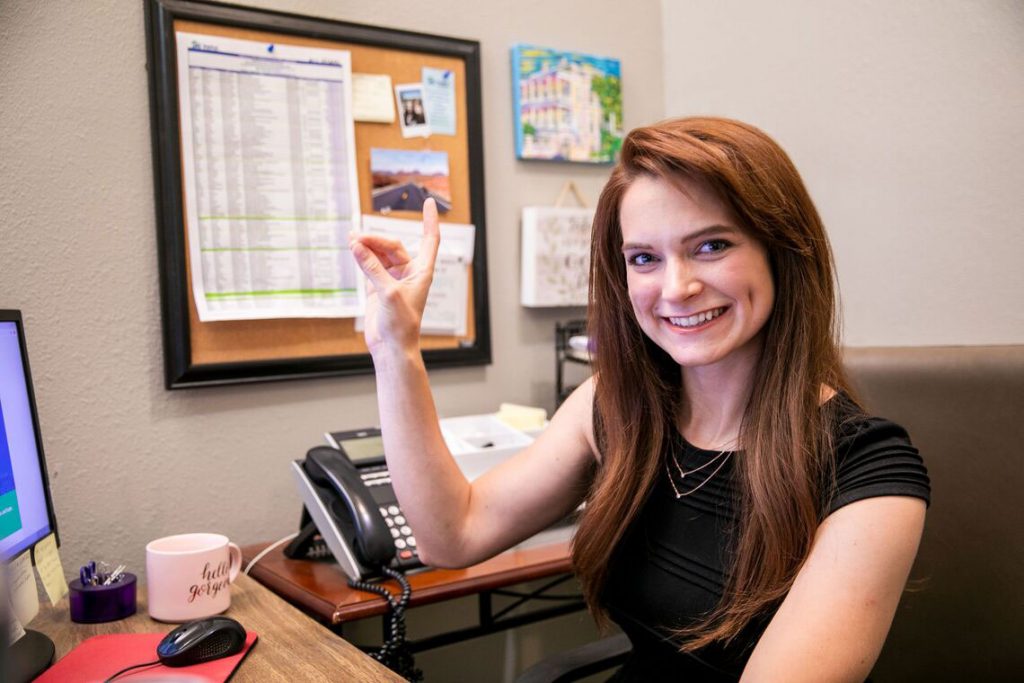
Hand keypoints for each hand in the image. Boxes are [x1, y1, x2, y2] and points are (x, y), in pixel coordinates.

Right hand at [350, 198, 440, 354]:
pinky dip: (361, 257)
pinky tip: (353, 249)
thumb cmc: (401, 324)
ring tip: (351, 240)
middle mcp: (409, 273)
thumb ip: (372, 267)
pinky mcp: (378, 287)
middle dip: (376, 240)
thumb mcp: (388, 292)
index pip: (429, 240)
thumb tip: (356, 245)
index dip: (429, 221)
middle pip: (393, 246)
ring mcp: (393, 279)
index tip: (428, 203)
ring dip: (366, 247)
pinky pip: (369, 265)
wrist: (392, 346)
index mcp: (422, 272)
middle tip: (357, 238)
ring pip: (379, 255)